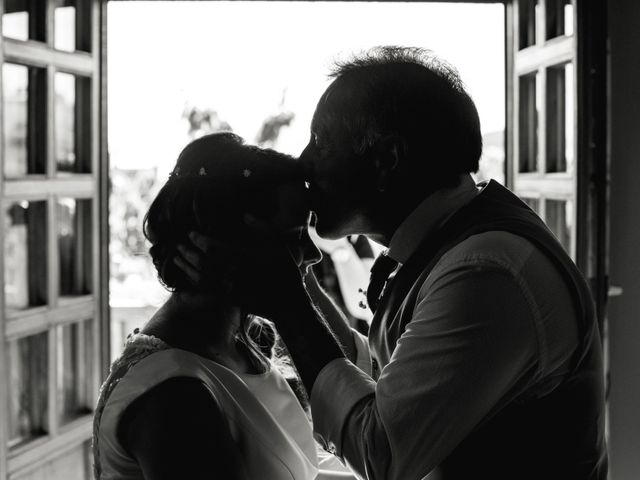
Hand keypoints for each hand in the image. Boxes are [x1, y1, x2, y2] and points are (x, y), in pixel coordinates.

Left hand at [175, 231, 308, 318]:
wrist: (289, 304)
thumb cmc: (287, 273)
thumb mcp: (281, 246)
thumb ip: (263, 229)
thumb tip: (245, 215)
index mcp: (244, 257)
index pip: (213, 246)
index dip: (199, 239)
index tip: (190, 233)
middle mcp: (234, 272)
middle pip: (202, 261)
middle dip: (188, 252)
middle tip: (179, 245)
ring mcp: (230, 288)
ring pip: (201, 277)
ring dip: (187, 267)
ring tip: (177, 259)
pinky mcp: (229, 300)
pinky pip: (205, 290)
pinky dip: (194, 282)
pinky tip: (188, 276)